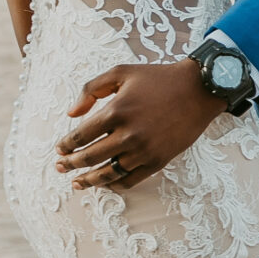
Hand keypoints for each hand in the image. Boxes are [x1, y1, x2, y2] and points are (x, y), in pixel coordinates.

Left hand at [57, 60, 224, 189]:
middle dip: (71, 164)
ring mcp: (144, 150)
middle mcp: (129, 133)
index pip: (81, 135)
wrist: (198, 89)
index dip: (67, 145)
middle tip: (60, 168)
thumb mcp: (121, 72)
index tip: (59, 149)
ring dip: (89, 180)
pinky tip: (106, 183)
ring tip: (77, 183)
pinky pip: (131, 180)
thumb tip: (71, 113)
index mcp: (116, 110)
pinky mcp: (158, 160)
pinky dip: (115, 185)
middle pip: (90, 157)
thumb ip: (91, 89)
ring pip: (108, 173)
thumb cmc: (158, 78)